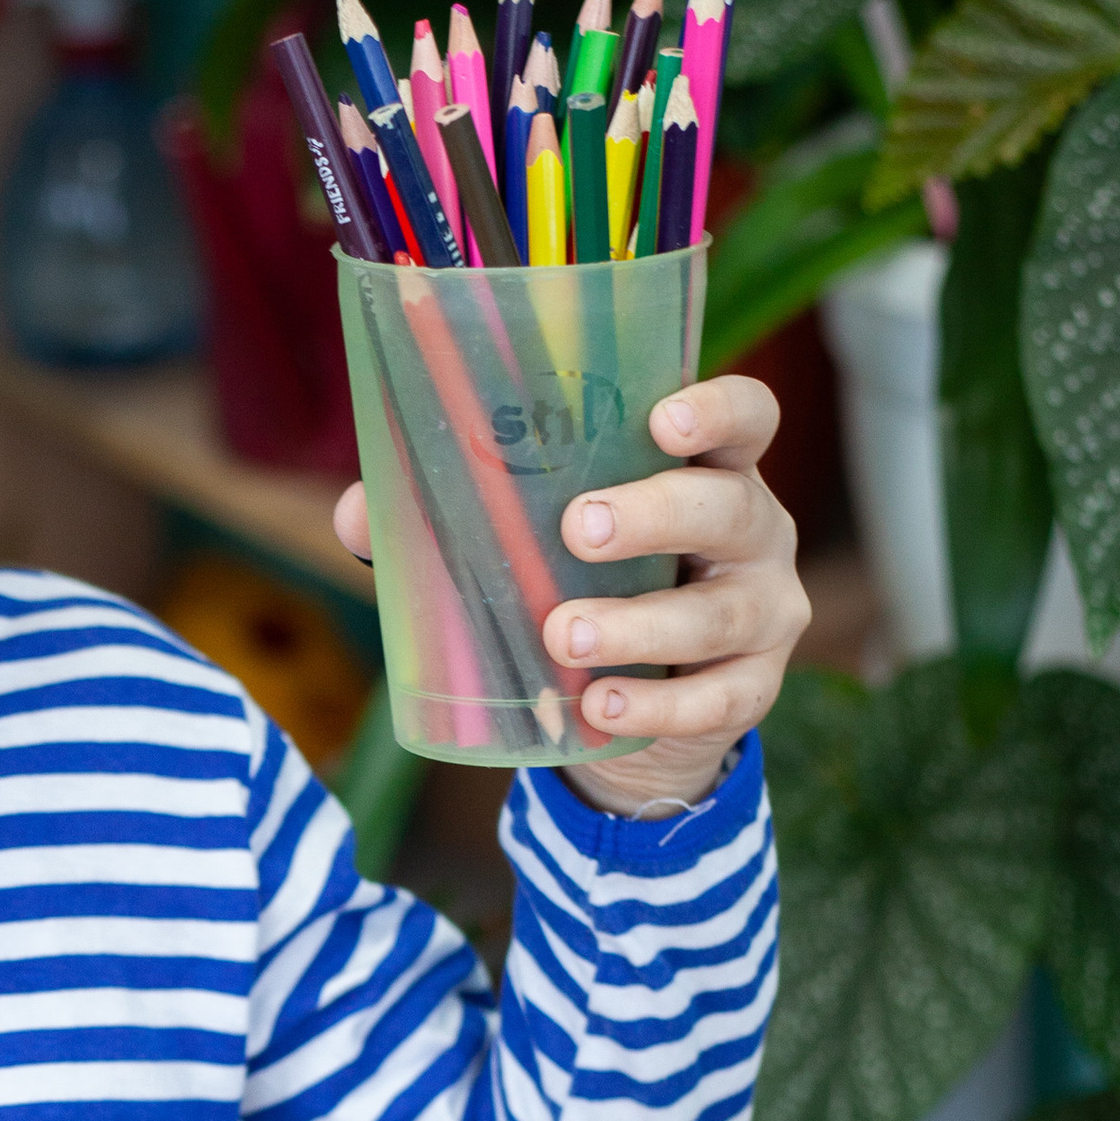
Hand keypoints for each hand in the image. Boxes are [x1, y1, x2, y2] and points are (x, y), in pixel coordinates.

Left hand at [333, 371, 808, 816]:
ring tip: (561, 637)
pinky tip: (599, 708)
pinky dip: (654, 707)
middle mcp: (752, 531)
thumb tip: (357, 510)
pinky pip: (714, 700)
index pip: (747, 417)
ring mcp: (762, 612)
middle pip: (729, 507)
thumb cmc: (585, 587)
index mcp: (704, 471)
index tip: (662, 421)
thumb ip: (454, 520)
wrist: (632, 709)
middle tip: (580, 530)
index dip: (719, 411)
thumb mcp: (534, 546)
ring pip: (718, 613)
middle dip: (656, 514)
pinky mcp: (751, 690)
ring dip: (639, 625)